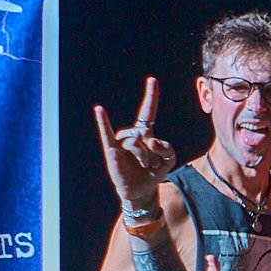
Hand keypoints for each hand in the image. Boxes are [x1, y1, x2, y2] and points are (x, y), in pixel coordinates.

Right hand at [95, 77, 174, 212]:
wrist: (141, 190)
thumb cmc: (153, 171)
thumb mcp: (170, 159)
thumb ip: (167, 148)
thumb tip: (148, 139)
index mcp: (144, 132)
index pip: (148, 112)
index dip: (151, 96)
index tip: (152, 80)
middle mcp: (131, 134)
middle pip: (149, 137)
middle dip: (156, 154)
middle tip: (152, 165)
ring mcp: (121, 142)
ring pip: (138, 144)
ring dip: (146, 159)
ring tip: (144, 166)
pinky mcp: (112, 151)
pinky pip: (106, 134)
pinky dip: (103, 121)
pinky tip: (100, 110)